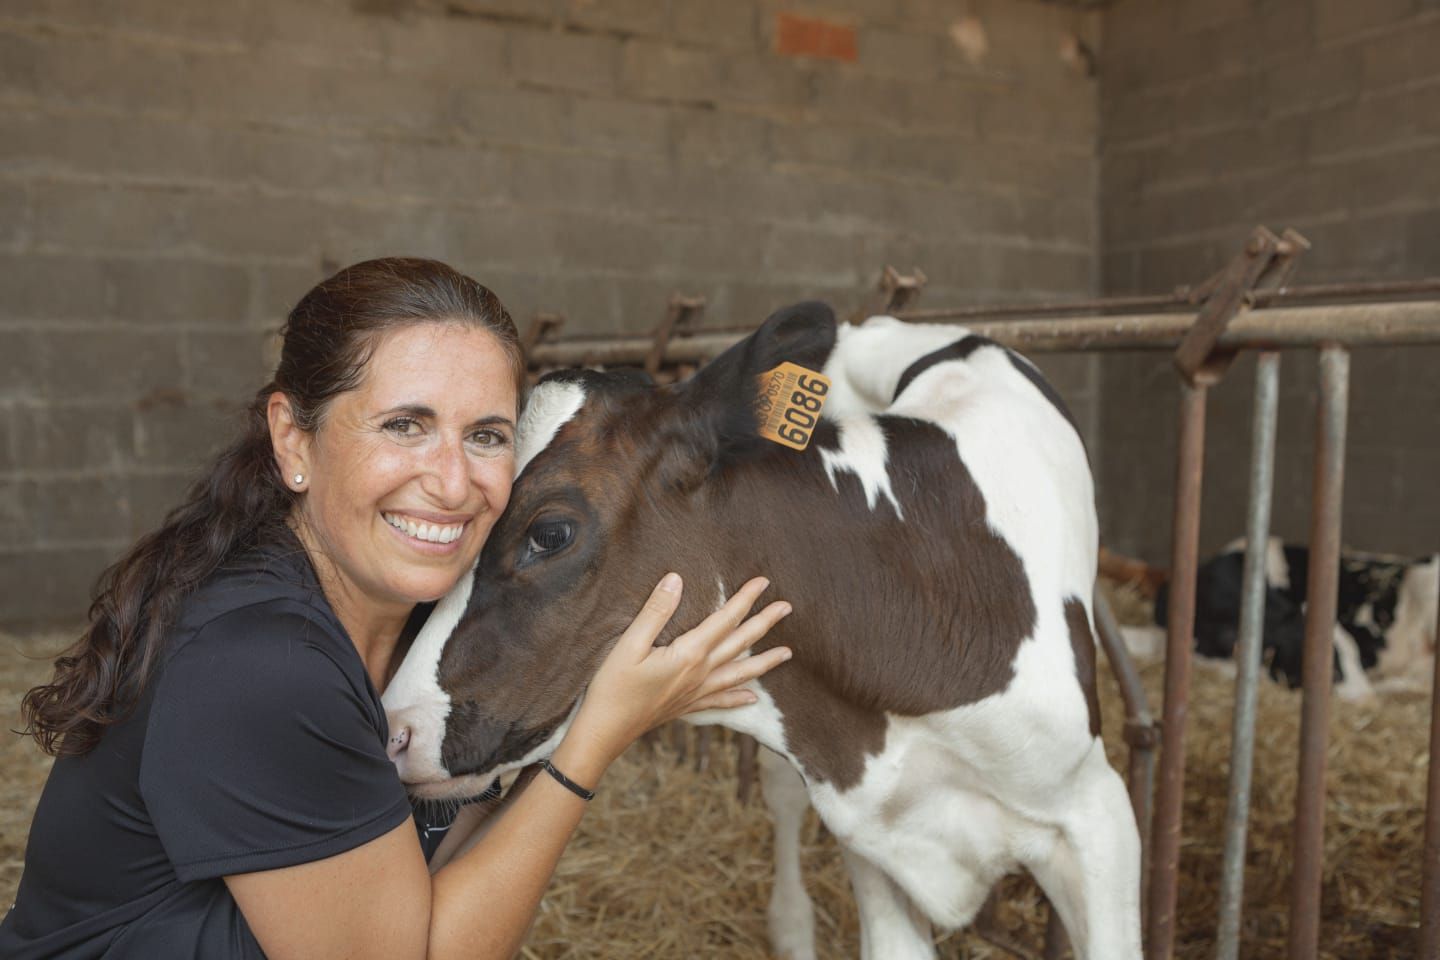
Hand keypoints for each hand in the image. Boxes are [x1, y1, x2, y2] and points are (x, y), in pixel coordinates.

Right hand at [562, 574, 791, 771]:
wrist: (605, 732)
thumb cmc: (613, 687)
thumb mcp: (629, 644)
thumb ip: (655, 611)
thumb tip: (676, 579)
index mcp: (689, 654)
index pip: (725, 619)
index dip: (745, 599)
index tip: (763, 582)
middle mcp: (700, 674)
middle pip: (740, 644)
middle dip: (764, 624)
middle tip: (787, 608)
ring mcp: (696, 693)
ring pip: (739, 674)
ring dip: (765, 662)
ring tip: (787, 654)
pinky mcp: (687, 707)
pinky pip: (721, 702)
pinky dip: (739, 699)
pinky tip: (753, 697)